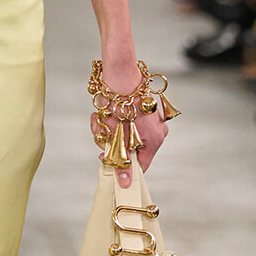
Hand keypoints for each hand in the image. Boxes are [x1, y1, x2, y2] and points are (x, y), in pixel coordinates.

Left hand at [95, 59, 168, 189]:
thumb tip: (125, 183)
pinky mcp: (139, 109)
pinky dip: (112, 120)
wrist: (118, 73)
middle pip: (130, 149)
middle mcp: (156, 130)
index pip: (140, 165)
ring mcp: (149, 119)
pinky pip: (124, 123)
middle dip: (111, 143)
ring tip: (99, 119)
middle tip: (101, 134)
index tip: (109, 161)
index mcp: (155, 140)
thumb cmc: (120, 103)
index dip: (122, 165)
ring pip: (123, 135)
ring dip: (107, 130)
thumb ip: (122, 163)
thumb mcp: (118, 138)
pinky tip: (103, 113)